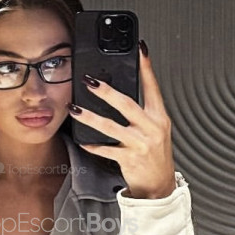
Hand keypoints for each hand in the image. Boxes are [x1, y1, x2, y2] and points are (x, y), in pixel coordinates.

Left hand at [72, 41, 176, 198]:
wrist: (159, 185)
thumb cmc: (155, 155)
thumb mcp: (157, 129)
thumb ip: (143, 112)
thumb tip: (120, 92)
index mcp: (159, 117)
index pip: (153, 87)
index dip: (146, 67)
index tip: (140, 49)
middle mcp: (151, 128)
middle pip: (126, 104)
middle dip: (106, 91)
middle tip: (90, 81)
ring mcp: (140, 144)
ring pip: (110, 127)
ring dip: (90, 117)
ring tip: (75, 109)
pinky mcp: (129, 159)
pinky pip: (106, 150)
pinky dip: (93, 145)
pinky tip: (83, 140)